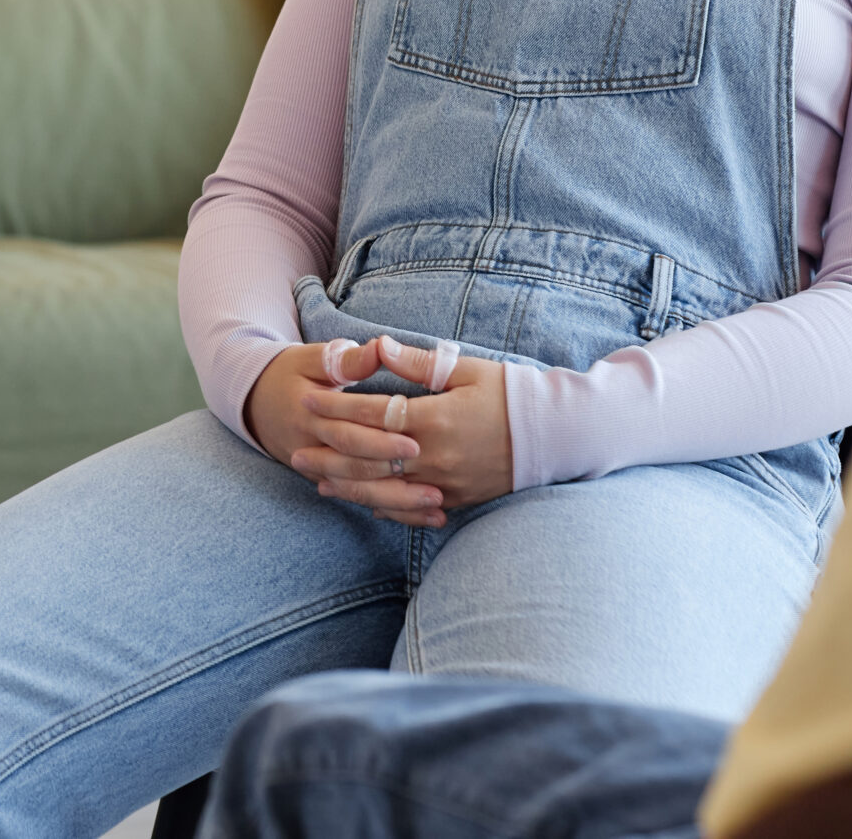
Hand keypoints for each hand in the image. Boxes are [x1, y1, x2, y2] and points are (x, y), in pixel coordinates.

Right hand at [245, 339, 439, 524]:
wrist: (252, 401)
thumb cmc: (289, 374)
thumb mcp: (312, 359)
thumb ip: (347, 360)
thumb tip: (379, 349)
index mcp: (310, 414)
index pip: (348, 431)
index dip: (379, 439)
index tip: (415, 443)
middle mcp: (311, 446)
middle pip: (354, 467)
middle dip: (394, 477)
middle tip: (435, 487)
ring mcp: (315, 467)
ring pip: (357, 490)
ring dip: (396, 503)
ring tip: (435, 509)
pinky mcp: (322, 478)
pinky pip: (356, 497)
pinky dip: (387, 509)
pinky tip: (418, 517)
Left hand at [295, 336, 514, 526]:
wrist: (557, 435)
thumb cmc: (510, 394)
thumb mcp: (466, 371)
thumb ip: (417, 364)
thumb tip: (377, 344)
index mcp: (436, 418)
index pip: (372, 414)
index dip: (337, 407)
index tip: (308, 399)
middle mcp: (437, 456)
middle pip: (369, 459)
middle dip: (329, 454)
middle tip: (294, 452)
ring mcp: (448, 483)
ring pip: (385, 490)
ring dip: (348, 486)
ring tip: (317, 481)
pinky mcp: (458, 499)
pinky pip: (412, 507)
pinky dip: (383, 505)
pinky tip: (361, 501)